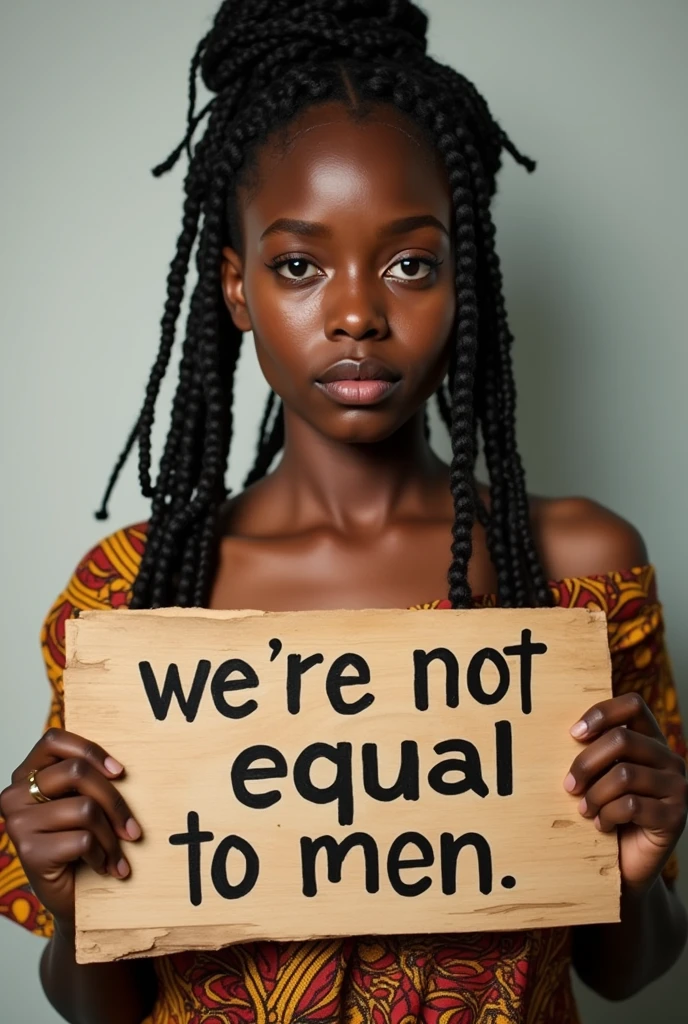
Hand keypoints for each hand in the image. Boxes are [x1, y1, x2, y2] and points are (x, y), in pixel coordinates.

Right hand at [0, 728, 141, 933]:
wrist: (72, 898)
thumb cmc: (81, 842)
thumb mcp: (83, 802)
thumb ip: (88, 779)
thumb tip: (121, 766)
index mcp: (26, 775)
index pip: (53, 739)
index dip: (91, 750)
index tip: (120, 773)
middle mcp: (14, 795)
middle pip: (77, 772)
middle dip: (114, 801)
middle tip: (133, 829)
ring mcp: (18, 823)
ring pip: (85, 808)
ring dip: (112, 837)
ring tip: (118, 854)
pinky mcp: (28, 851)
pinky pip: (83, 839)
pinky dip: (103, 855)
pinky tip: (103, 867)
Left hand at [564, 693, 687, 890]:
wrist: (629, 864)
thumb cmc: (610, 813)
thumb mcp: (602, 777)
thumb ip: (596, 753)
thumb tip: (570, 733)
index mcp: (652, 741)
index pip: (633, 705)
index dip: (601, 713)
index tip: (574, 734)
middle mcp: (670, 759)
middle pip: (621, 739)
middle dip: (586, 763)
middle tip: (569, 785)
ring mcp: (677, 787)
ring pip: (623, 775)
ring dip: (594, 796)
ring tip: (585, 810)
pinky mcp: (675, 817)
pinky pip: (631, 806)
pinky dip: (607, 816)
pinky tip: (602, 825)